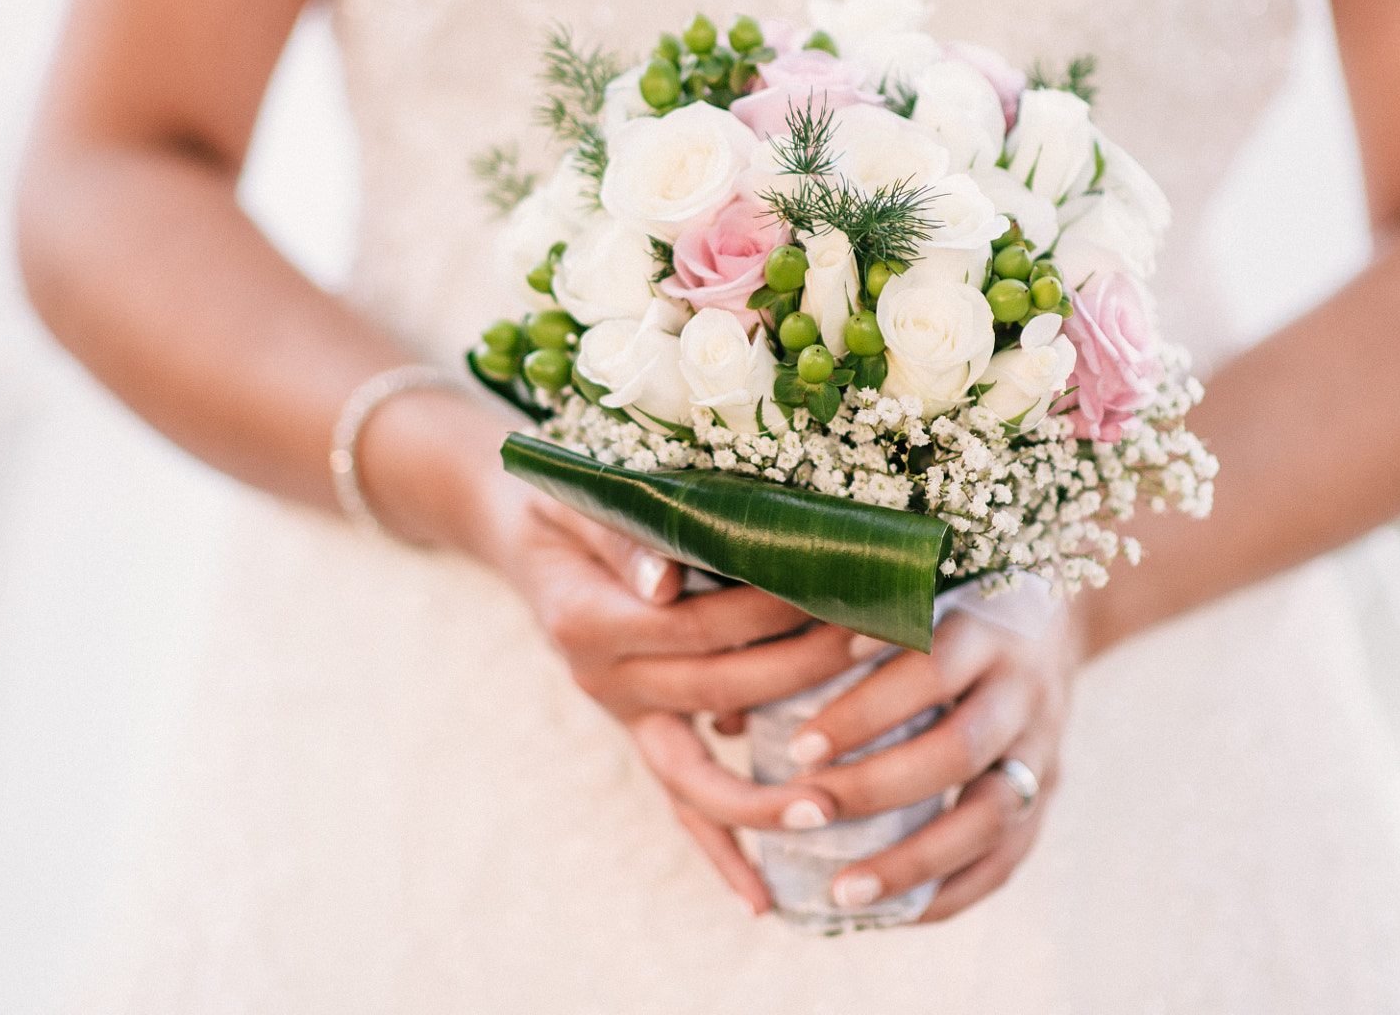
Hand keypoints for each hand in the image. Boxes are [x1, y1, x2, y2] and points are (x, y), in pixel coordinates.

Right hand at [501, 492, 862, 913]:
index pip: (699, 628)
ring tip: (834, 810)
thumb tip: (667, 582)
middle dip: (806, 676)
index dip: (773, 617)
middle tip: (884, 649)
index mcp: (592, 621)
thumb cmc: (560, 500)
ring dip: (768, 795)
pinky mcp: (642, 735)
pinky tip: (767, 900)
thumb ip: (623, 541)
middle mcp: (605, 680)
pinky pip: (681, 807)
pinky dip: (721, 853)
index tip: (846, 597)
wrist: (515, 529)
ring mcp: (624, 715)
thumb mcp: (579, 500)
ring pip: (698, 777)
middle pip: (718, 691)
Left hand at [781, 610, 1081, 922]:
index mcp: (984, 622)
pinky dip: (955, 889)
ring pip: (991, 815)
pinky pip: (1011, 854)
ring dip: (914, 861)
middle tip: (807, 814)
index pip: (929, 668)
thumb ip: (821, 633)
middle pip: (958, 750)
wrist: (1049, 607)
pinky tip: (898, 913)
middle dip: (877, 789)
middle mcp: (1023, 684)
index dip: (865, 711)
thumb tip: (722, 721)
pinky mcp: (1050, 785)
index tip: (797, 747)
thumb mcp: (896, 593)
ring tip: (841, 891)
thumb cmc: (936, 597)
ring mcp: (1044, 740)